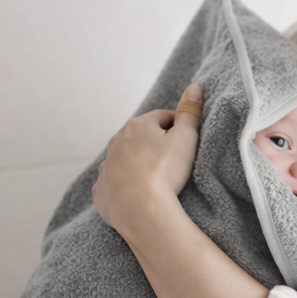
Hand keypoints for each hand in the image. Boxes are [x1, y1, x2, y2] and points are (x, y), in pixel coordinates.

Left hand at [93, 85, 202, 238]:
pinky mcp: (102, 190)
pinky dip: (124, 185)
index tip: (189, 140)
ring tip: (157, 178)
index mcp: (137, 126)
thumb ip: (190, 112)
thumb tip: (194, 87)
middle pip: (140, 137)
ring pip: (125, 159)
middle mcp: (116, 142)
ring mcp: (107, 167)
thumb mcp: (186, 138)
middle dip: (155, 144)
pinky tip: (137, 194)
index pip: (162, 118)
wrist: (141, 210)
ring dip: (138, 164)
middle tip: (175, 160)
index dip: (178, 126)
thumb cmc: (165, 171)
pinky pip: (113, 183)